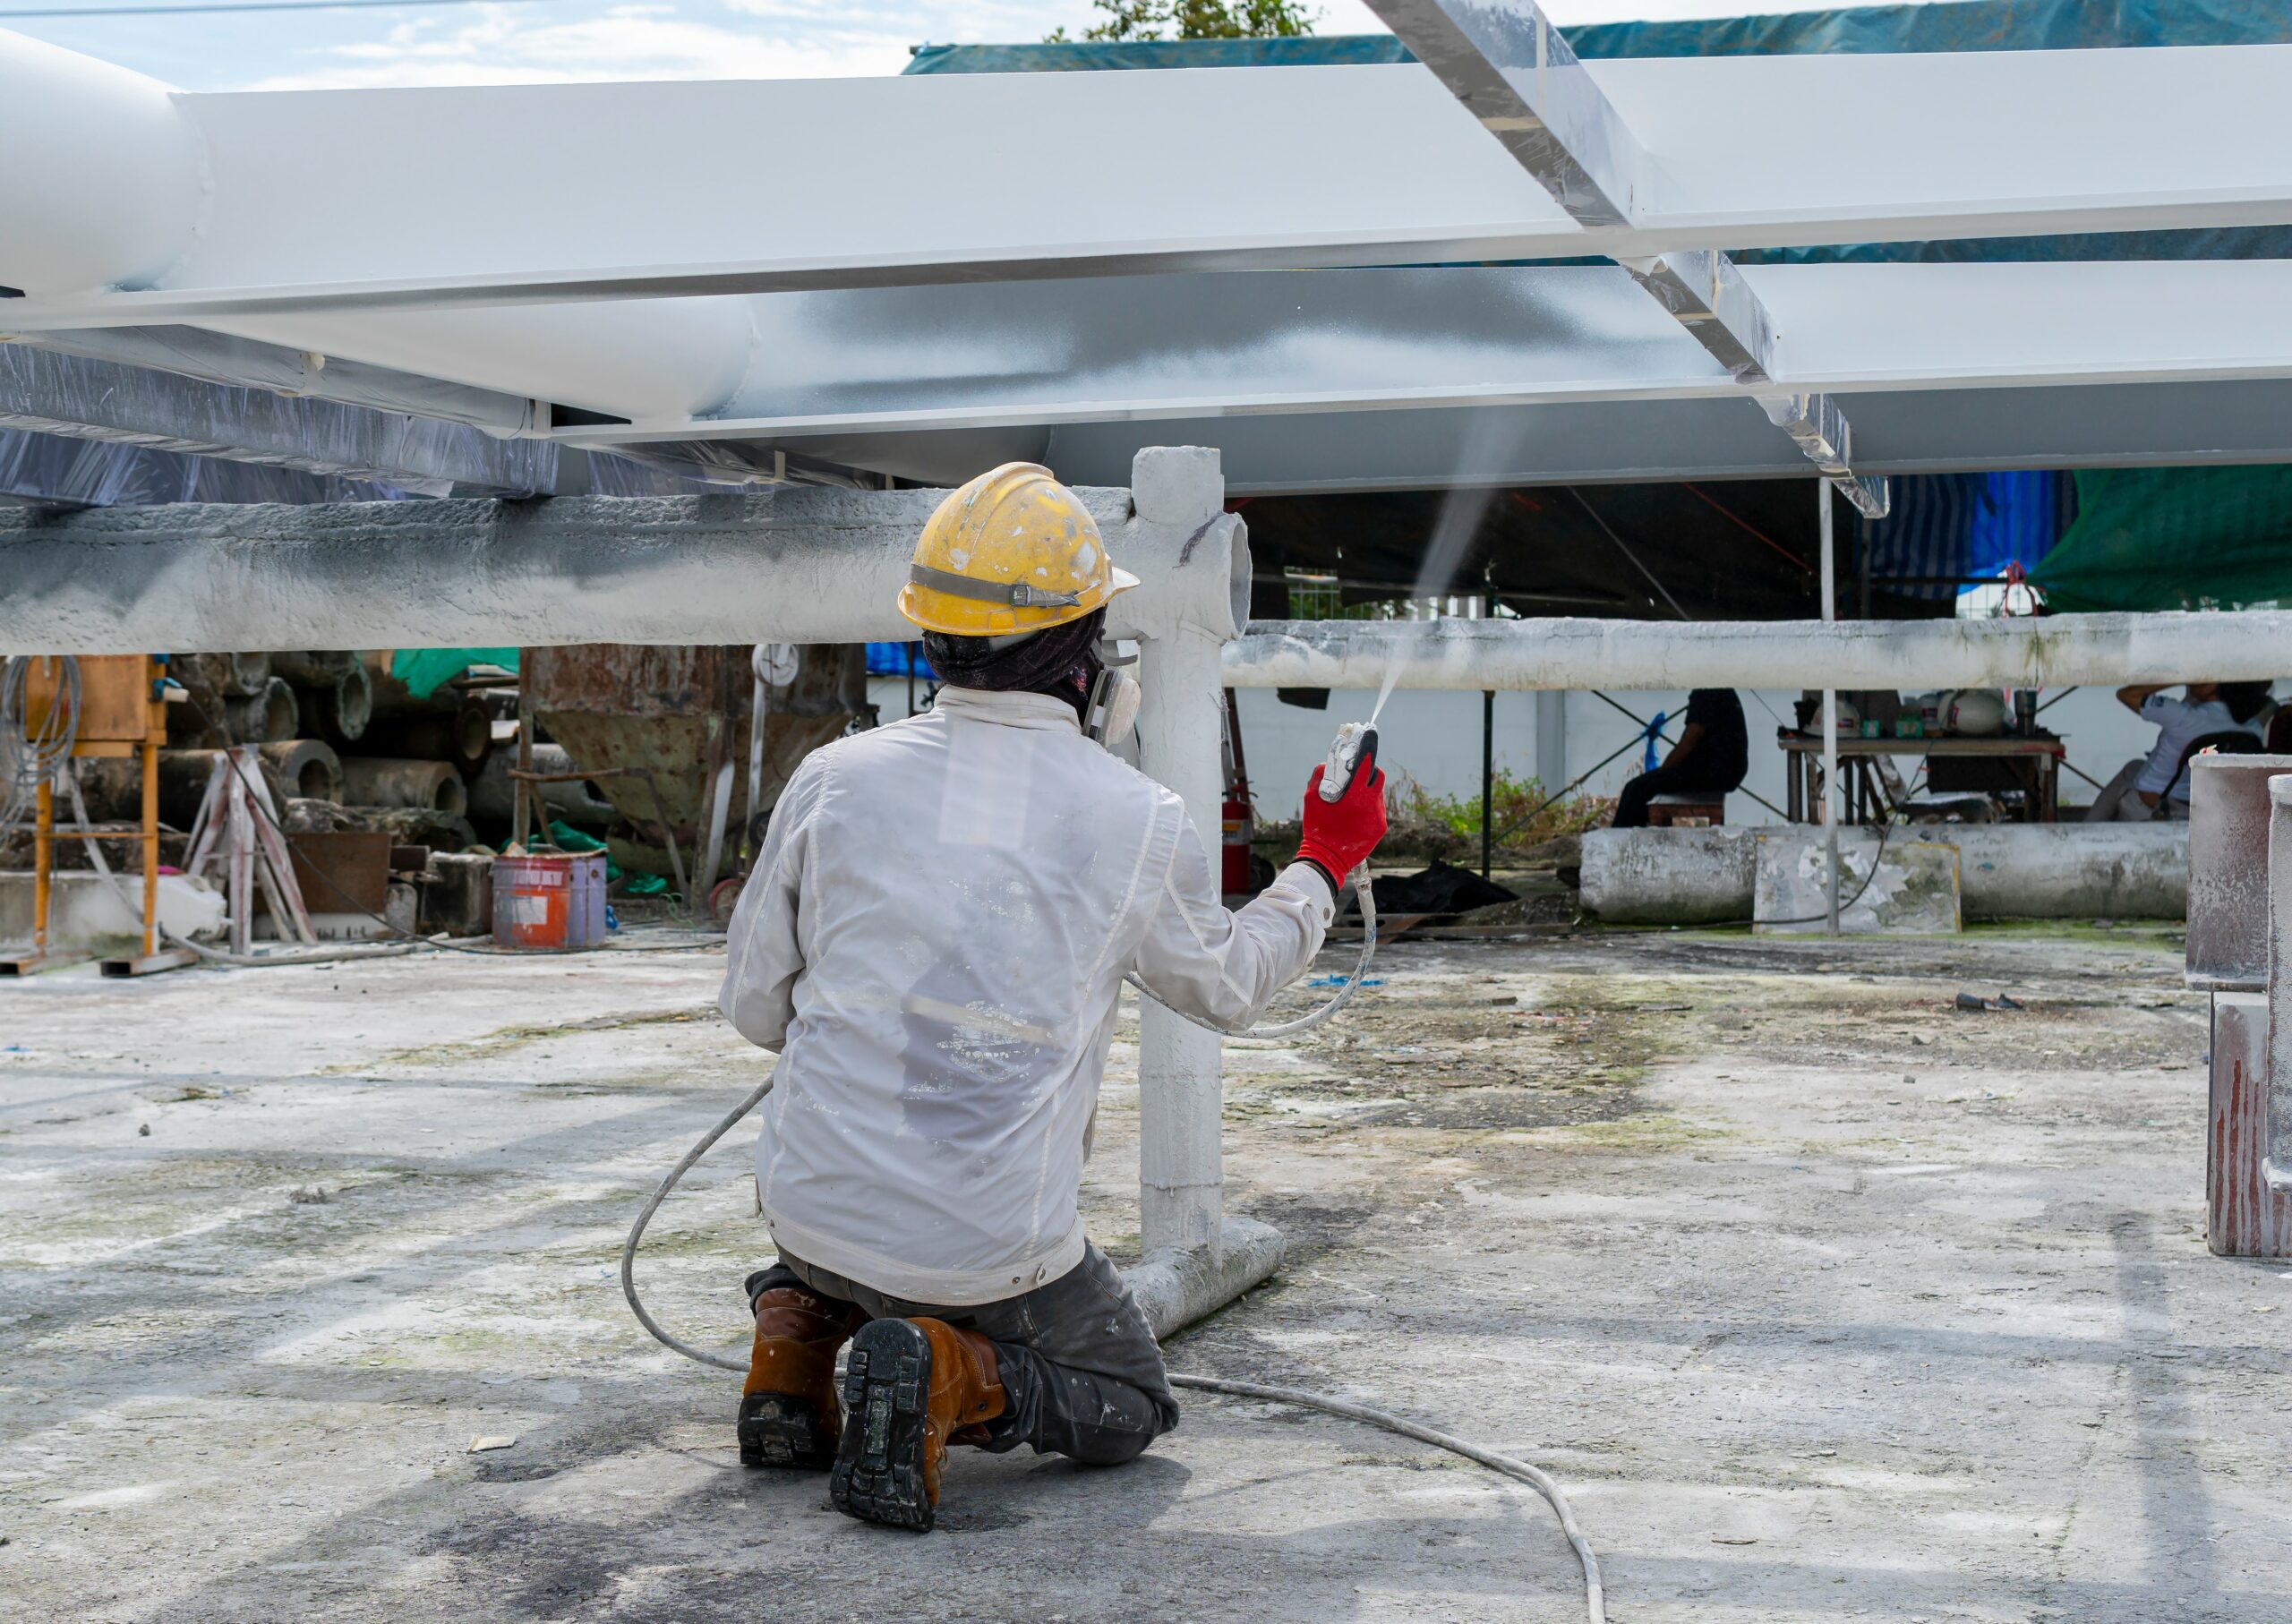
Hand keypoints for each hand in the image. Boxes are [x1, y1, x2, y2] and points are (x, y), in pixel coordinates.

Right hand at [1295, 762, 1387, 890]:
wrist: (1327, 859)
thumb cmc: (1318, 829)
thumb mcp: (1311, 800)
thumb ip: (1318, 777)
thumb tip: (1326, 764)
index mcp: (1356, 796)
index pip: (1367, 767)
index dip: (1367, 755)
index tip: (1366, 747)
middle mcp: (1371, 806)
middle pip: (1379, 778)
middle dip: (1370, 772)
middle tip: (1359, 773)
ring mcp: (1378, 818)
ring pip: (1378, 795)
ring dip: (1369, 791)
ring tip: (1354, 795)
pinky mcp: (1379, 829)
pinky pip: (1377, 810)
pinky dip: (1369, 806)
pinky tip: (1357, 811)